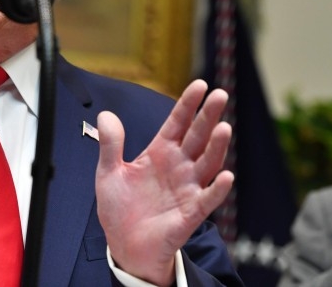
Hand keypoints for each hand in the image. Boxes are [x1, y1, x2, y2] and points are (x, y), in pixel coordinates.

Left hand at [95, 79, 233, 285]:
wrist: (125, 246)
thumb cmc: (120, 209)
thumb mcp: (108, 173)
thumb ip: (111, 144)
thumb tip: (106, 115)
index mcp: (159, 153)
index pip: (177, 123)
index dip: (188, 104)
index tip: (200, 85)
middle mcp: (178, 167)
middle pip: (197, 137)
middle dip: (208, 116)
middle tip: (220, 95)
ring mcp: (187, 189)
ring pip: (207, 163)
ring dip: (217, 147)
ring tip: (224, 127)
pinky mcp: (190, 214)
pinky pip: (206, 200)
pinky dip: (217, 189)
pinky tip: (225, 175)